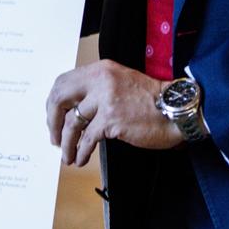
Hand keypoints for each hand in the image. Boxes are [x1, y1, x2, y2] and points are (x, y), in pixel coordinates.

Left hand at [46, 59, 182, 166]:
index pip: (63, 81)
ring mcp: (105, 99)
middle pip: (60, 98)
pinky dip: (81, 151)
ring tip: (67, 155)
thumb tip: (74, 109)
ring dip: (66, 142)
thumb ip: (96, 88)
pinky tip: (81, 158)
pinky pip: (87, 138)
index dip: (53, 102)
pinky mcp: (112, 119)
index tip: (53, 117)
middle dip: (52, 121)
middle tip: (54, 137)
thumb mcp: (119, 81)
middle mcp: (99, 80)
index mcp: (99, 69)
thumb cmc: (150, 99)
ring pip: (72, 122)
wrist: (175, 109)